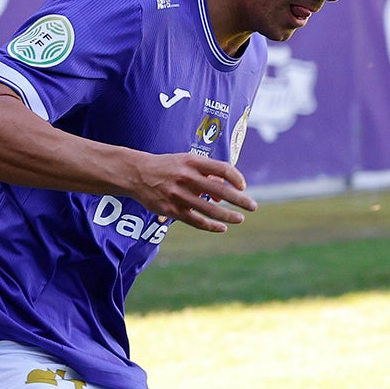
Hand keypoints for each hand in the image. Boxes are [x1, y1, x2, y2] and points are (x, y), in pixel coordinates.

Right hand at [125, 152, 256, 232]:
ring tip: (240, 218)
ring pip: (210, 209)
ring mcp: (178, 195)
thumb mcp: (186, 161)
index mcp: (193, 162)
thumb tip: (224, 194)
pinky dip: (211, 226)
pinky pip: (196, 221)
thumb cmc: (167, 167)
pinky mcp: (171, 210)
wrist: (136, 174)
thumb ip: (206, 173)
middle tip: (253, 206)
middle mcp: (187, 178)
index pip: (222, 169)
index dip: (236, 178)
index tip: (243, 186)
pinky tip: (222, 227)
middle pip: (220, 190)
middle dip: (240, 200)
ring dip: (228, 215)